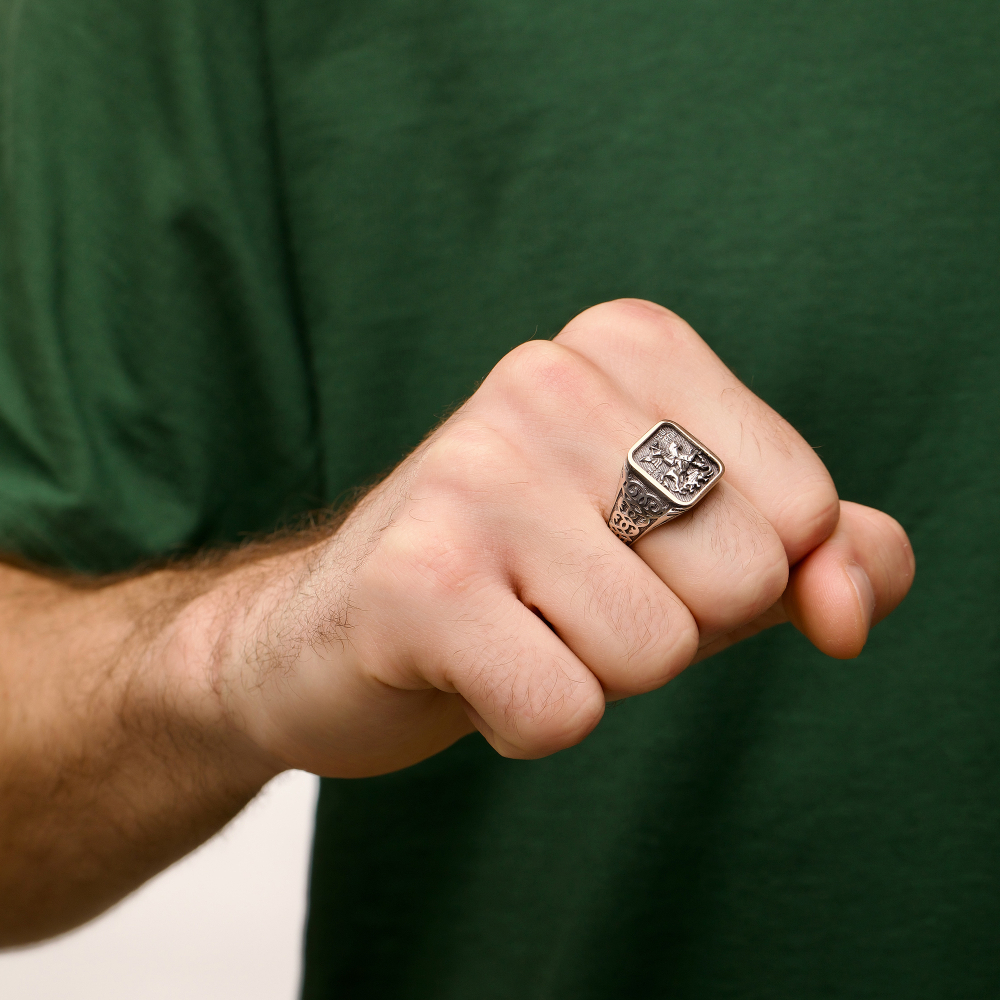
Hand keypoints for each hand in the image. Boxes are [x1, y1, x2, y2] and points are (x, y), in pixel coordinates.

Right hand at [189, 300, 913, 776]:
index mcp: (628, 346)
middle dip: (667, 627)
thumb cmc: (537, 581)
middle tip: (562, 596)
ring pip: (654, 653)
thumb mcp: (701, 548)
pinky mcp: (417, 576)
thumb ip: (826, 557)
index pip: (803, 506)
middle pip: (739, 579)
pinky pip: (561, 709)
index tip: (638, 557)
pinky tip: (467, 668)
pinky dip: (526, 723)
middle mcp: (547, 381)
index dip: (738, 573)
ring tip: (512, 625)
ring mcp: (474, 472)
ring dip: (594, 676)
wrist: (341, 628)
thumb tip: (852, 608)